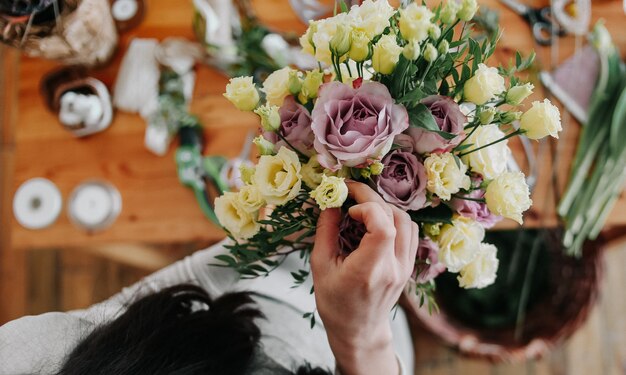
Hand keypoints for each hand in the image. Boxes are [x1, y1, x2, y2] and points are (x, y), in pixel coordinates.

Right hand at [311, 181, 418, 374]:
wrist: (358, 330)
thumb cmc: (334, 302)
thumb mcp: (320, 266)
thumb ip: (326, 231)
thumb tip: (331, 201)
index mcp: (370, 271)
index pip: (384, 227)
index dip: (367, 207)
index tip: (347, 207)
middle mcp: (393, 268)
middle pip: (395, 217)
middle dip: (371, 198)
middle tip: (350, 192)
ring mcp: (405, 267)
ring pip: (407, 221)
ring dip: (385, 207)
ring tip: (363, 207)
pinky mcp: (409, 265)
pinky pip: (410, 232)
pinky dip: (395, 219)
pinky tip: (376, 220)